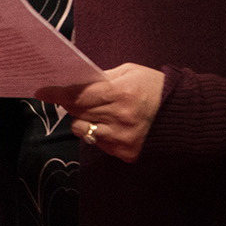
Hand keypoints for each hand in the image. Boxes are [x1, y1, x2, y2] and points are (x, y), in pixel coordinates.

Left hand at [43, 62, 164, 161]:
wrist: (184, 115)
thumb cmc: (155, 88)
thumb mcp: (131, 72)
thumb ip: (103, 77)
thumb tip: (77, 81)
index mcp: (121, 93)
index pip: (79, 95)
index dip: (58, 93)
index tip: (42, 91)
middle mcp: (119, 118)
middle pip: (78, 112)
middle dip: (71, 104)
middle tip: (73, 97)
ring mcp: (122, 138)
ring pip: (84, 130)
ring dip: (84, 120)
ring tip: (98, 112)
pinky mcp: (125, 153)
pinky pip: (98, 143)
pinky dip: (98, 133)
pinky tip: (111, 125)